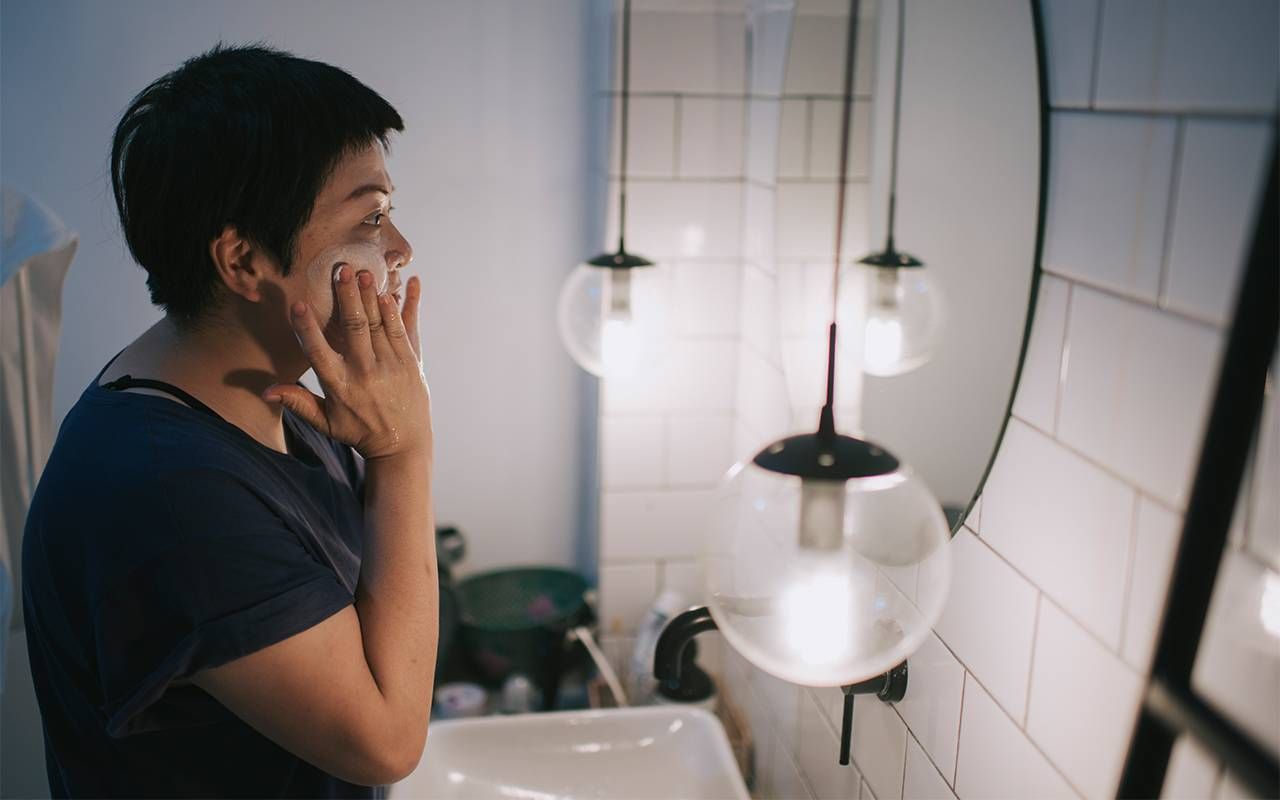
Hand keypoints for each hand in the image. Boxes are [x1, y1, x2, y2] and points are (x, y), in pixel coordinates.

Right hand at [264, 264, 430, 460]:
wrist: (404, 445)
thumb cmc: (360, 432)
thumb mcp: (326, 422)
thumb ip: (298, 402)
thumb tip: (266, 392)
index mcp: (340, 386)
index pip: (318, 352)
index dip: (307, 328)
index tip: (297, 305)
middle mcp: (366, 372)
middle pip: (355, 327)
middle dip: (348, 297)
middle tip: (342, 269)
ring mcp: (392, 365)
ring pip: (381, 324)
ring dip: (373, 296)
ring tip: (365, 272)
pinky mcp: (412, 363)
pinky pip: (406, 330)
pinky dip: (402, 309)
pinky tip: (399, 290)